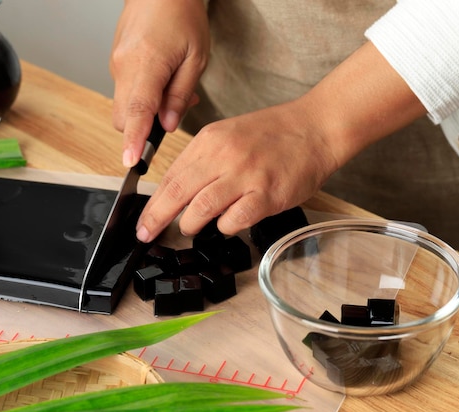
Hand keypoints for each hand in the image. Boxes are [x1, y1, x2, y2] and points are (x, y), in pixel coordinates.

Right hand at [110, 0, 208, 166]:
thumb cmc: (182, 16)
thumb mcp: (195, 58)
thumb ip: (179, 95)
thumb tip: (167, 126)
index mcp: (146, 64)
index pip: (137, 111)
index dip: (134, 140)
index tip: (130, 162)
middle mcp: (124, 67)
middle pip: (124, 117)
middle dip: (144, 128)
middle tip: (174, 112)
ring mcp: (116, 64)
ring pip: (124, 106)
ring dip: (146, 111)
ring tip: (173, 90)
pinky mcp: (116, 62)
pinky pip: (125, 91)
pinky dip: (142, 97)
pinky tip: (162, 81)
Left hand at [135, 42, 425, 241]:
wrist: (315, 128)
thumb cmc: (274, 134)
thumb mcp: (229, 134)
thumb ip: (204, 160)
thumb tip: (179, 191)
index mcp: (210, 139)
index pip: (171, 175)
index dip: (153, 202)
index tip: (144, 219)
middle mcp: (223, 155)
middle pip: (177, 193)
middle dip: (157, 219)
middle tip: (147, 235)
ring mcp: (246, 176)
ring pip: (201, 210)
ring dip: (190, 225)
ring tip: (191, 228)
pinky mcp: (266, 195)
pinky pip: (233, 221)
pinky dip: (225, 228)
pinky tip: (227, 225)